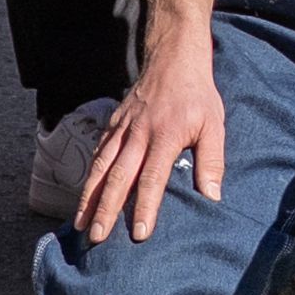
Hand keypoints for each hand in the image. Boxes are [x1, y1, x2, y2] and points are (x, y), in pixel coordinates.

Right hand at [77, 40, 230, 244]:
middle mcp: (139, 133)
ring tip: (80, 223)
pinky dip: (90, 174)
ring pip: (101, 166)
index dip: (145, 207)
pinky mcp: (113, 123)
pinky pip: (99, 151)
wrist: (174, 58)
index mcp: (166, 135)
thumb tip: (212, 197)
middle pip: (119, 176)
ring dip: (89, 196)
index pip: (153, 178)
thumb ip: (212, 161)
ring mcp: (122, 127)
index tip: (139, 233)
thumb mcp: (214, 125)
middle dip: (106, 208)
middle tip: (96, 237)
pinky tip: (84, 194)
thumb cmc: (197, 96)